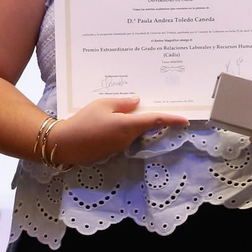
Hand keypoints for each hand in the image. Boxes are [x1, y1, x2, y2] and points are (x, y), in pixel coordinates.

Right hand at [50, 96, 189, 165]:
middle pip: (145, 125)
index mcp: (128, 126)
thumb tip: (137, 102)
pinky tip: (113, 119)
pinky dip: (124, 127)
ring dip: (134, 121)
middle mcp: (128, 138)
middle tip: (152, 102)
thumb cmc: (83, 121)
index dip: (171, 119)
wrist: (65, 144)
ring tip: (126, 106)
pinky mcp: (112, 149)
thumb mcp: (102, 104)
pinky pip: (123, 136)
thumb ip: (123, 103)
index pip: (155, 121)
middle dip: (150, 115)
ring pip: (133, 130)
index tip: (186, 120)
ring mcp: (120, 146)